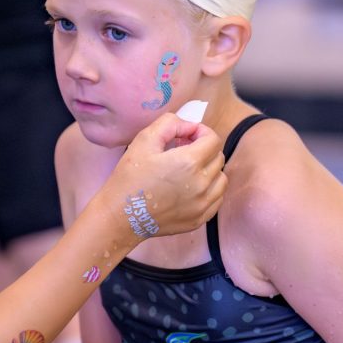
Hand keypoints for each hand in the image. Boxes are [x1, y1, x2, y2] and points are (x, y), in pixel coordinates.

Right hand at [100, 113, 225, 239]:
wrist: (121, 216)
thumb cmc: (130, 177)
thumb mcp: (144, 140)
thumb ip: (170, 124)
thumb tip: (189, 126)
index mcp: (189, 162)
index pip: (213, 140)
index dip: (201, 132)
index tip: (187, 135)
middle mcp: (202, 184)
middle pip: (218, 158)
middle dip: (203, 149)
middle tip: (183, 150)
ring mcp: (202, 204)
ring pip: (221, 179)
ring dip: (209, 169)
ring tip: (189, 171)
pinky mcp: (199, 219)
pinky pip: (216, 199)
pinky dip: (209, 190)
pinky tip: (191, 188)